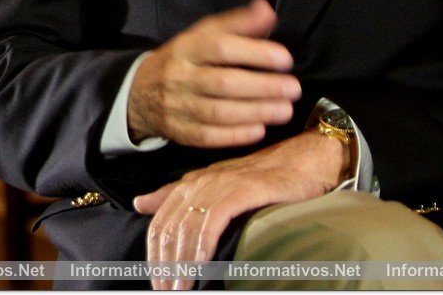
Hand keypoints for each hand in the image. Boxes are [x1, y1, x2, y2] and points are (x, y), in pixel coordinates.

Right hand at [127, 0, 300, 146]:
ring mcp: (177, 106)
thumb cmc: (182, 60)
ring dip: (256, 112)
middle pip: (223, 83)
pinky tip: (260, 131)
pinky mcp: (179, 132)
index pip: (221, 47)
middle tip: (293, 88)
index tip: (285, 58)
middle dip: (263, 87)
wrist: (138, 92)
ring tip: (285, 110)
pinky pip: (208, 136)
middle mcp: (179, 76)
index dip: (255, 53)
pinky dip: (236, 135)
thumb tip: (266, 9)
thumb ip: (236, 23)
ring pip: (218, 112)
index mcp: (186, 47)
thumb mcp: (202, 35)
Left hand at [133, 132, 347, 289]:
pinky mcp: (240, 189)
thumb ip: (174, 194)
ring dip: (181, 262)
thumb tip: (140, 203)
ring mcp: (219, 185)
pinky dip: (203, 245)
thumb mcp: (213, 185)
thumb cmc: (261, 179)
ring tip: (180, 287)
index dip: (154, 253)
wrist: (302, 161)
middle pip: (169, 226)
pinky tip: (200, 266)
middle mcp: (199, 182)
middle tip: (166, 290)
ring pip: (187, 226)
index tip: (156, 279)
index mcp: (189, 184)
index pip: (160, 221)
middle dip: (164, 263)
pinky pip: (213, 220)